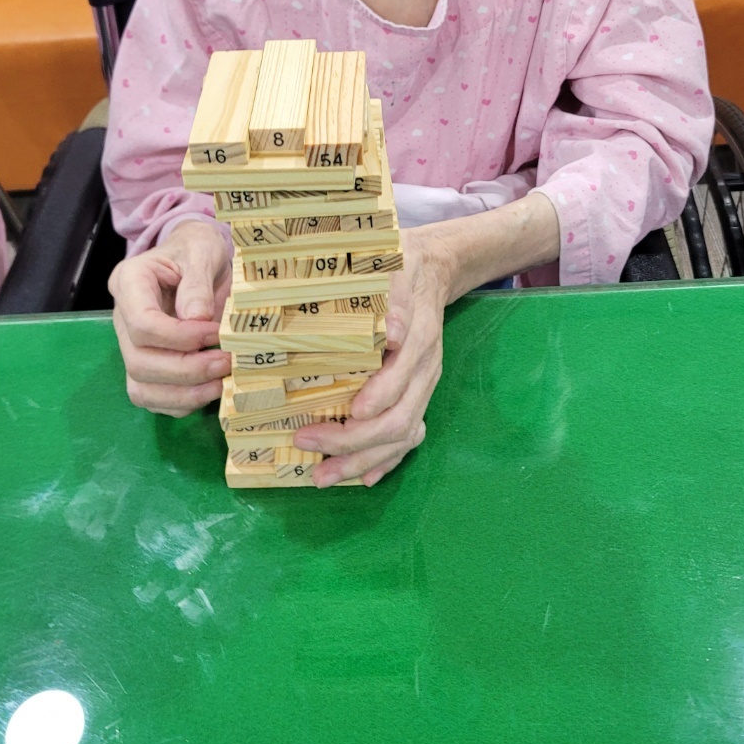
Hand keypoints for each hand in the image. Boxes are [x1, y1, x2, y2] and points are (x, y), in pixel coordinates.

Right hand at [109, 219, 231, 416]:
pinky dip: (183, 402)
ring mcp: (131, 344)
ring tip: (221, 381)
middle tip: (226, 362)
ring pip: (141, 387)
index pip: (141, 323)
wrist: (196, 256)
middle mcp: (122, 317)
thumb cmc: (197, 249)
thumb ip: (197, 282)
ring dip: (184, 393)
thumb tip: (197, 318)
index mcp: (130, 281)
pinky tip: (211, 389)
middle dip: (186, 369)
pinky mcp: (146, 365)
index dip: (180, 337)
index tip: (215, 333)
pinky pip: (154, 398)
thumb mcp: (202, 250)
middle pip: (139, 361)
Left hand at [292, 225, 452, 486]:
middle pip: (399, 421)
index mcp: (419, 340)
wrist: (434, 270)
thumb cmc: (404, 266)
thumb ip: (396, 296)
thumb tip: (394, 331)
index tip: (344, 412)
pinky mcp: (418, 395)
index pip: (401, 381)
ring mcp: (424, 387)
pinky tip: (362, 477)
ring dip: (363, 461)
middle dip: (354, 442)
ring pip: (403, 436)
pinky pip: (409, 437)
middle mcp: (425, 371)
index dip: (375, 400)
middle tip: (309, 444)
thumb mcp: (399, 267)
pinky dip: (387, 461)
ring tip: (324, 476)